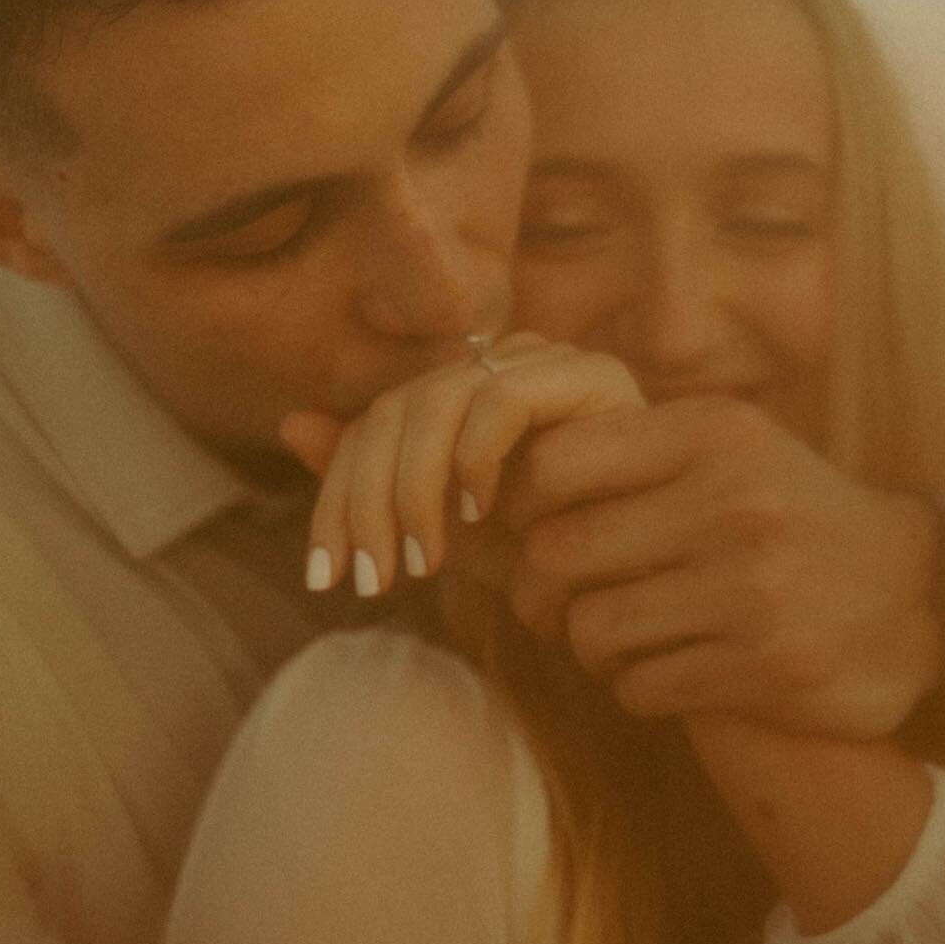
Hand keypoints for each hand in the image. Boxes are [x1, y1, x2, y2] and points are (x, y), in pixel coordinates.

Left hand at [281, 335, 644, 594]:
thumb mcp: (455, 536)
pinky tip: (478, 516)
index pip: (373, 424)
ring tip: (423, 560)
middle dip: (366, 502)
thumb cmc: (560, 560)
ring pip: (437, 402)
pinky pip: (503, 400)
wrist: (654, 582)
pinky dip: (476, 458)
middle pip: (395, 411)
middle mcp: (503, 362)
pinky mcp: (593, 375)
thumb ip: (385, 488)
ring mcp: (550, 361)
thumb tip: (291, 421)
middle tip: (372, 580)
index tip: (327, 578)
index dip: (336, 498)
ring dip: (415, 488)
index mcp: (466, 391)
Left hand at [500, 395, 943, 736]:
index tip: (528, 532)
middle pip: (559, 553)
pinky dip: (635, 687)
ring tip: (616, 642)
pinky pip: (639, 687)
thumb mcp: (733, 451)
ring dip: (588, 648)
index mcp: (714, 435)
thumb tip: (502, 475)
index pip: (556, 463)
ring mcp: (752, 589)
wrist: (925, 598)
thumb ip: (634, 450)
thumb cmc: (795, 518)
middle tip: (551, 606)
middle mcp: (732, 503)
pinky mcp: (766, 667)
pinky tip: (664, 673)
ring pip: (592, 630)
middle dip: (538, 592)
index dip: (518, 506)